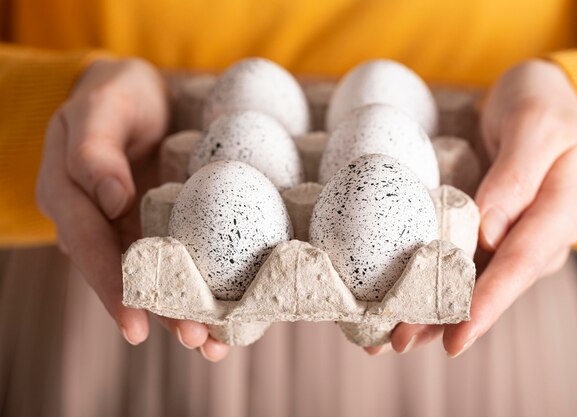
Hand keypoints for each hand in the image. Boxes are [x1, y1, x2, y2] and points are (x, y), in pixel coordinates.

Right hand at [36, 58, 228, 360]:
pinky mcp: (158, 224)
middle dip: (157, 310)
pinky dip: (199, 282)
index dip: (110, 286)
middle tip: (193, 339)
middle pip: (124, 272)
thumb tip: (111, 199)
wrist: (142, 94)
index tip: (133, 323)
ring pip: (152, 272)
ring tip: (214, 342)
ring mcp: (128, 226)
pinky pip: (176, 256)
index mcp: (69, 195)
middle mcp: (97, 220)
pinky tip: (225, 308)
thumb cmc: (117, 95)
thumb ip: (96, 151)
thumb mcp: (102, 108)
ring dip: (181, 308)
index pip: (88, 245)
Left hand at [367, 59, 576, 356]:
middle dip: (446, 318)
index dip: (486, 303)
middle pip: (489, 285)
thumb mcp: (534, 125)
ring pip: (471, 282)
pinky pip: (461, 262)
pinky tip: (401, 301)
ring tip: (389, 336)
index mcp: (558, 214)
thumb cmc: (541, 102)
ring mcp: (511, 236)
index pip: (519, 265)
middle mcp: (535, 236)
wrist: (540, 96)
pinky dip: (431, 283)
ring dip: (432, 312)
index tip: (455, 336)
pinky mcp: (489, 230)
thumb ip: (517, 176)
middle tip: (400, 340)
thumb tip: (490, 233)